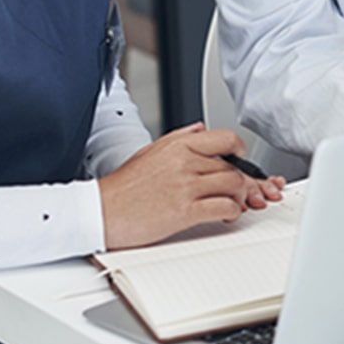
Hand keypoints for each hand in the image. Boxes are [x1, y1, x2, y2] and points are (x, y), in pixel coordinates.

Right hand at [99, 124, 286, 249]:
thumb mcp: (149, 152)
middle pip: (233, 167)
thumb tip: (201, 128)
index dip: (240, 151)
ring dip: (240, 197)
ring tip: (234, 203)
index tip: (242, 160)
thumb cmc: (122, 187)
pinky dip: (232, 212)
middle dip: (244, 181)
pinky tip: (226, 215)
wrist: (99, 211)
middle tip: (245, 191)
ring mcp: (185, 186)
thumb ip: (178, 138)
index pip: (226, 139)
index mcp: (178, 146)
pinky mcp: (184, 210)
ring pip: (234, 185)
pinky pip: (224, 207)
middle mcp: (185, 162)